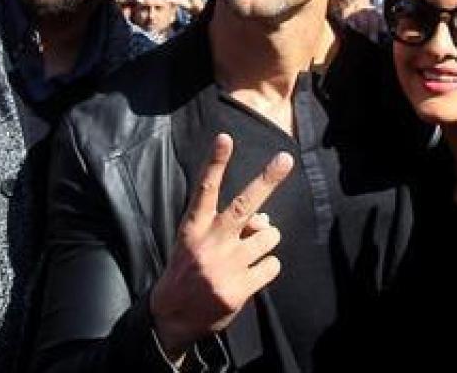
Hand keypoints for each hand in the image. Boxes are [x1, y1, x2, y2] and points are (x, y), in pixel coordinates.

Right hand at [150, 135, 291, 356]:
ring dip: (266, 241)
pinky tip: (250, 275)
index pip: (205, 190)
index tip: (225, 138)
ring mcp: (226, 266)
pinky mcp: (239, 289)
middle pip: (244, 205)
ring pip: (269, 235)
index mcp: (193, 228)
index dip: (216, 163)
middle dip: (267, 180)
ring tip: (248, 253)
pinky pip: (273, 265)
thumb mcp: (195, 243)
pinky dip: (267, 267)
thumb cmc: (188, 271)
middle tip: (285, 159)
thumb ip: (226, 226)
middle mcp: (210, 243)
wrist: (171, 318)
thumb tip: (264, 218)